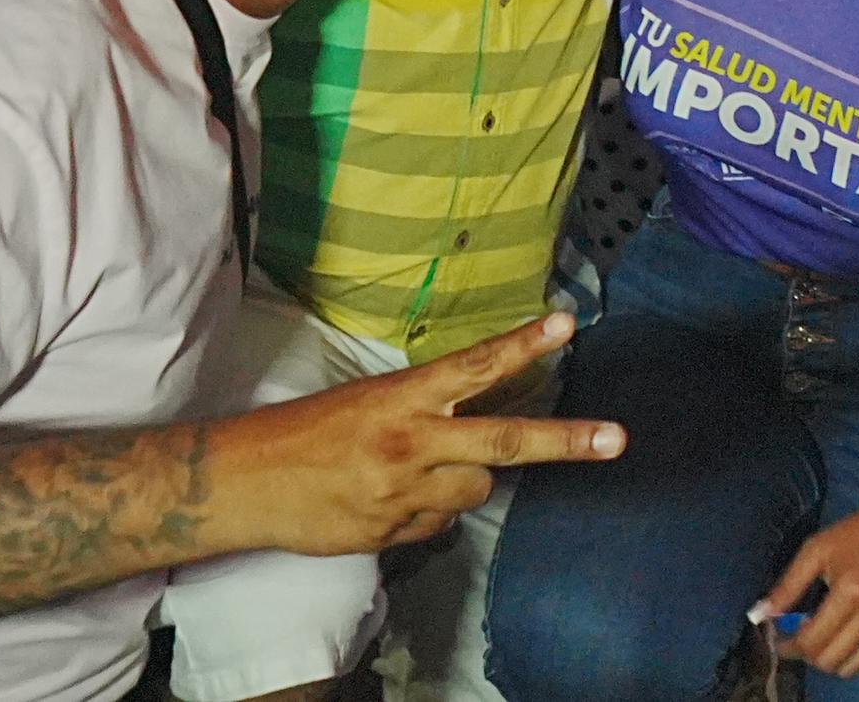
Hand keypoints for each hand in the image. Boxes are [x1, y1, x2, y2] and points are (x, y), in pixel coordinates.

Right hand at [207, 312, 620, 558]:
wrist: (242, 484)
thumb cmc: (305, 431)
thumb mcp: (366, 399)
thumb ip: (425, 406)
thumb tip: (478, 410)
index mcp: (400, 398)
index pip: (473, 366)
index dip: (522, 345)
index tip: (566, 325)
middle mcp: (409, 443)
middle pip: (503, 441)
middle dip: (566, 441)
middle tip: (616, 439)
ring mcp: (402, 493)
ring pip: (475, 488)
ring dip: (464, 480)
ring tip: (414, 471)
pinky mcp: (391, 533)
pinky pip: (438, 522)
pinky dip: (428, 511)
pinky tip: (388, 500)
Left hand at [755, 498, 858, 678]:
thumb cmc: (857, 533)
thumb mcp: (816, 550)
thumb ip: (787, 585)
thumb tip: (761, 614)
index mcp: (851, 589)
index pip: (812, 641)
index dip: (788, 647)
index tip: (781, 641)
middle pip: (831, 660)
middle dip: (808, 656)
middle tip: (801, 641)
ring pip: (854, 667)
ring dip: (833, 660)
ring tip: (825, 642)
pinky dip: (857, 656)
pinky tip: (849, 638)